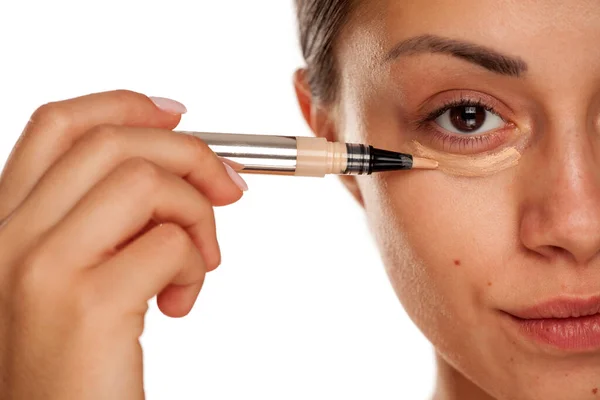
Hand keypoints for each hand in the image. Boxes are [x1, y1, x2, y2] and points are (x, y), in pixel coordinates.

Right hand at [0, 90, 246, 398]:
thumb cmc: (71, 360)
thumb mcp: (73, 273)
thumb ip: (104, 218)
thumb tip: (175, 167)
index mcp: (7, 223)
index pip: (59, 125)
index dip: (125, 105)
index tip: (179, 116)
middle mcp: (11, 236)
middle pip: (115, 143)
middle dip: (191, 155)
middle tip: (228, 188)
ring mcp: (43, 267)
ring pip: (148, 182)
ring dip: (197, 216)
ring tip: (198, 263)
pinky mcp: (88, 303)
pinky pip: (170, 243)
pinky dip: (196, 266)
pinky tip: (179, 302)